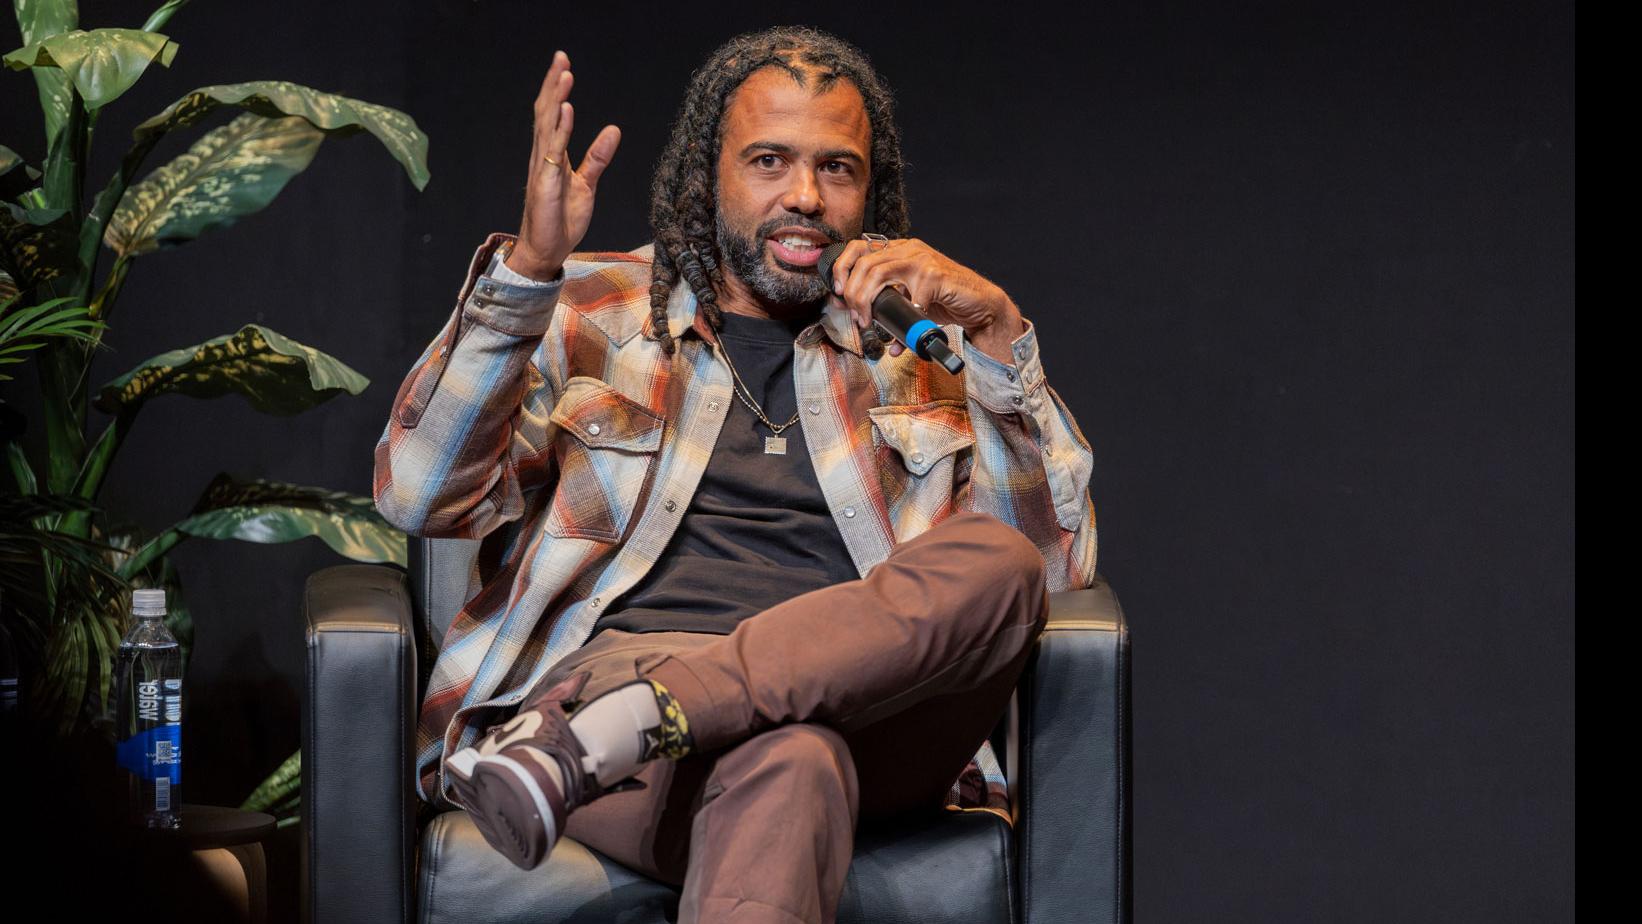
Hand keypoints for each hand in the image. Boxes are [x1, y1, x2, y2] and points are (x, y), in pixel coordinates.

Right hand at [507, 50, 621, 280]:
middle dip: (553, 84)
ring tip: (565, 74)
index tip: (564, 65)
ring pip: (547, 125)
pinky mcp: (546, 182)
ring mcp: (543, 168)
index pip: (553, 115)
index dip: (557, 90)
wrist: (547, 249)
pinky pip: (554, 151)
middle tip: (561, 57)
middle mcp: (543, 156)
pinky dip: (560, 129)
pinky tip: (566, 110)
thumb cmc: (561, 219)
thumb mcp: (587, 184)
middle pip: (546, 112)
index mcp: (552, 155)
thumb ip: (597, 157)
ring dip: (556, 98)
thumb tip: (613, 130)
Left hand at [826, 238, 1024, 362]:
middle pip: (865, 263)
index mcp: (899, 250)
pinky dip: (904, 318)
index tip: (838, 293)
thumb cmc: (944, 301)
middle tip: (856, 316)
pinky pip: (910, 298)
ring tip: (868, 321)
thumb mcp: (909, 298)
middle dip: (853, 293)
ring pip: (879, 273)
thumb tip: (861, 320)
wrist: (980, 304)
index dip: (842, 268)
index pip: (859, 247)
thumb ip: (887, 302)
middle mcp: (909, 249)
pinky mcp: (935, 276)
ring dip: (867, 300)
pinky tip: (906, 328)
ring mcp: (922, 260)